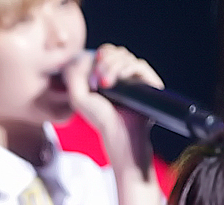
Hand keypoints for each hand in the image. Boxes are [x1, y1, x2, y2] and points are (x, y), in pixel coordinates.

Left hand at [63, 45, 163, 164]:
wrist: (119, 133)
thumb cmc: (100, 118)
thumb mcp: (79, 97)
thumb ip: (74, 75)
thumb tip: (82, 56)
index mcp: (108, 75)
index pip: (107, 52)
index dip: (100, 55)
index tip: (93, 66)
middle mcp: (124, 74)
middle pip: (115, 51)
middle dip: (104, 62)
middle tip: (97, 81)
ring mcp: (136, 77)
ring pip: (125, 56)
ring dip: (112, 66)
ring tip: (105, 84)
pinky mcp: (149, 81)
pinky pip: (139, 64)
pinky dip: (127, 68)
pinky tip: (118, 79)